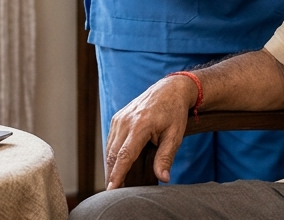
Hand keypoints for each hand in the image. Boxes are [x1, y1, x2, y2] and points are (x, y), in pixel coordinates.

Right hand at [104, 75, 197, 189]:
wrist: (169, 89)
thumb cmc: (174, 113)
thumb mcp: (174, 135)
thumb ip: (166, 157)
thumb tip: (163, 178)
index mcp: (140, 125)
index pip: (124, 155)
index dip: (117, 174)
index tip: (112, 189)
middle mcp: (126, 121)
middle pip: (112, 154)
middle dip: (111, 174)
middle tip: (112, 193)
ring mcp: (119, 118)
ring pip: (109, 148)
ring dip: (110, 166)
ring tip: (113, 183)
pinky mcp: (118, 118)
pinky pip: (111, 140)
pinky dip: (111, 154)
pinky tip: (115, 166)